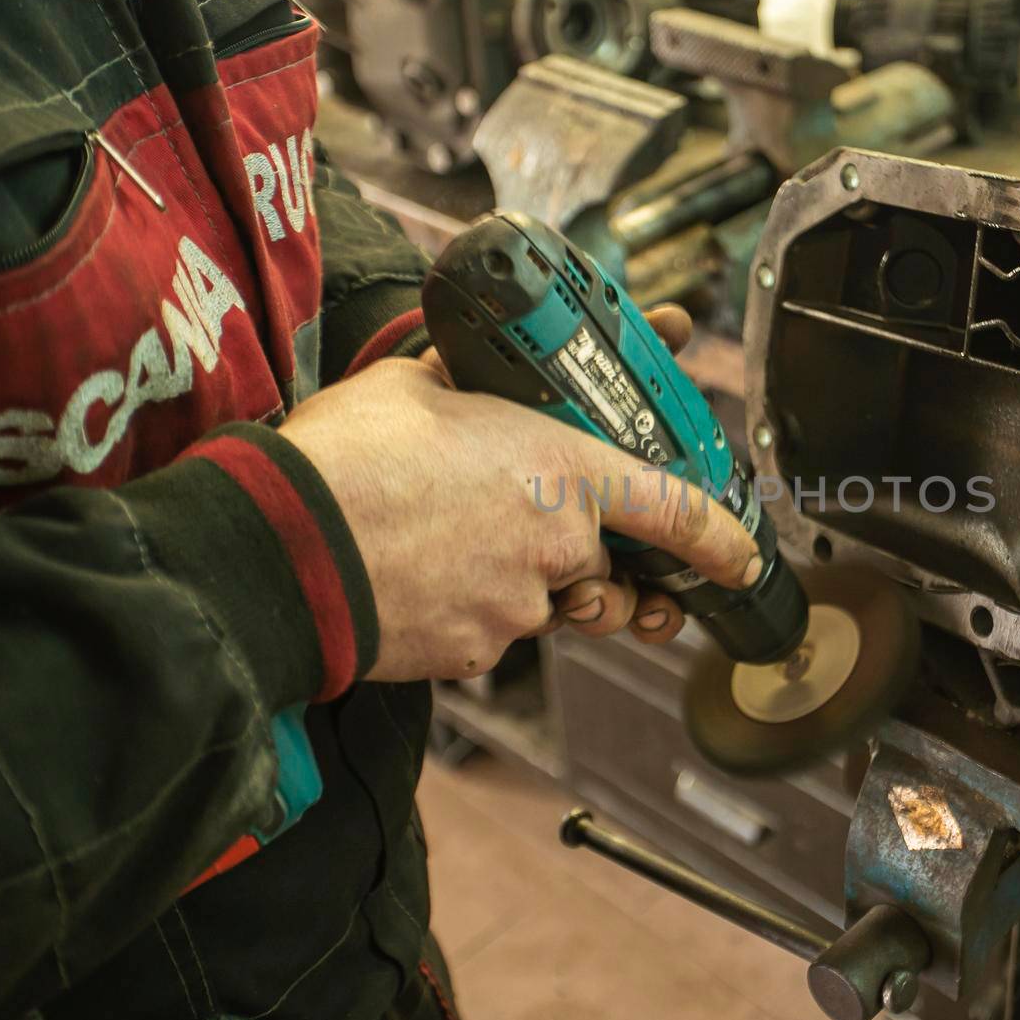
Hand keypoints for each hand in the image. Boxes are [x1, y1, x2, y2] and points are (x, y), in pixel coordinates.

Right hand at [281, 306, 757, 682]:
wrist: (277, 549)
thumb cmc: (348, 458)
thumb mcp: (420, 383)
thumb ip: (475, 379)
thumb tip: (477, 363)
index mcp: (563, 472)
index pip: (676, 512)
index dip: (719, 541)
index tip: (742, 559)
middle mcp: (558, 548)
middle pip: (600, 564)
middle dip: (577, 553)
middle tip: (514, 521)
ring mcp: (519, 610)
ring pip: (546, 602)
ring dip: (519, 580)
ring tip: (449, 544)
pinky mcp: (475, 655)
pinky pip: (494, 636)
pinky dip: (471, 612)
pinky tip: (421, 579)